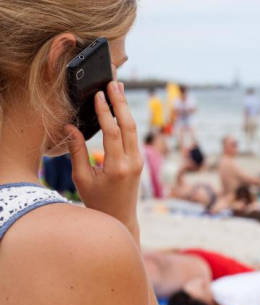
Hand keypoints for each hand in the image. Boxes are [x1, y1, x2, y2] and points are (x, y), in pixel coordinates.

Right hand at [66, 82, 142, 241]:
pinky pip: (133, 136)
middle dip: (121, 103)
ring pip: (133, 129)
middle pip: (128, 126)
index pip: (112, 133)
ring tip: (118, 89)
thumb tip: (70, 126)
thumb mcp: (82, 178)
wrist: (120, 216)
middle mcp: (132, 162)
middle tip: (113, 83)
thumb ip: (77, 151)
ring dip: (125, 108)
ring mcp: (139, 161)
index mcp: (116, 167)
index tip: (99, 94)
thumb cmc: (97, 200)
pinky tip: (120, 108)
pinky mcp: (139, 160)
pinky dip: (127, 120)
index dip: (105, 112)